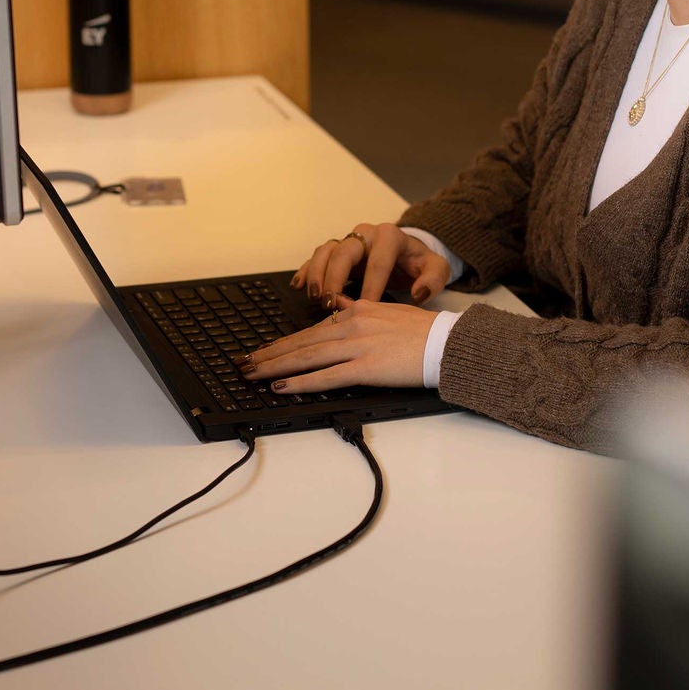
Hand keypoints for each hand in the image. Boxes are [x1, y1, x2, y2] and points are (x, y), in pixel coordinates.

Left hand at [238, 295, 435, 392]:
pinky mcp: (365, 367)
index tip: (262, 349)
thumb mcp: (385, 308)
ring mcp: (356, 346)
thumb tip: (335, 303)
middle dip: (268, 354)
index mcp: (355, 310)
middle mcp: (351, 325)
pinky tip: (282, 386)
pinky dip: (301, 382)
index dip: (283, 342)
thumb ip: (356, 307)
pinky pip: (326, 376)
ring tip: (252, 374)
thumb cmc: (421, 330)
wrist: (445, 342)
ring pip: (306, 357)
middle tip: (243, 363)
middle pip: (301, 342)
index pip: (310, 329)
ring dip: (275, 366)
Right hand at [293, 221, 449, 307]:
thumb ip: (434, 279)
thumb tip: (419, 293)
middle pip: (343, 251)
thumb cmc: (419, 263)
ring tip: (315, 297)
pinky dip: (305, 270)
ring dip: (317, 274)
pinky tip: (298, 286)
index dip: (371, 285)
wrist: (408, 252)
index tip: (366, 307)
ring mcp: (348, 241)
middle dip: (335, 278)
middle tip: (330, 303)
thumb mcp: (437, 269)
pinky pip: (316, 256)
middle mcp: (366, 235)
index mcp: (390, 237)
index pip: (378, 261)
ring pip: (326, 251)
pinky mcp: (336, 251)